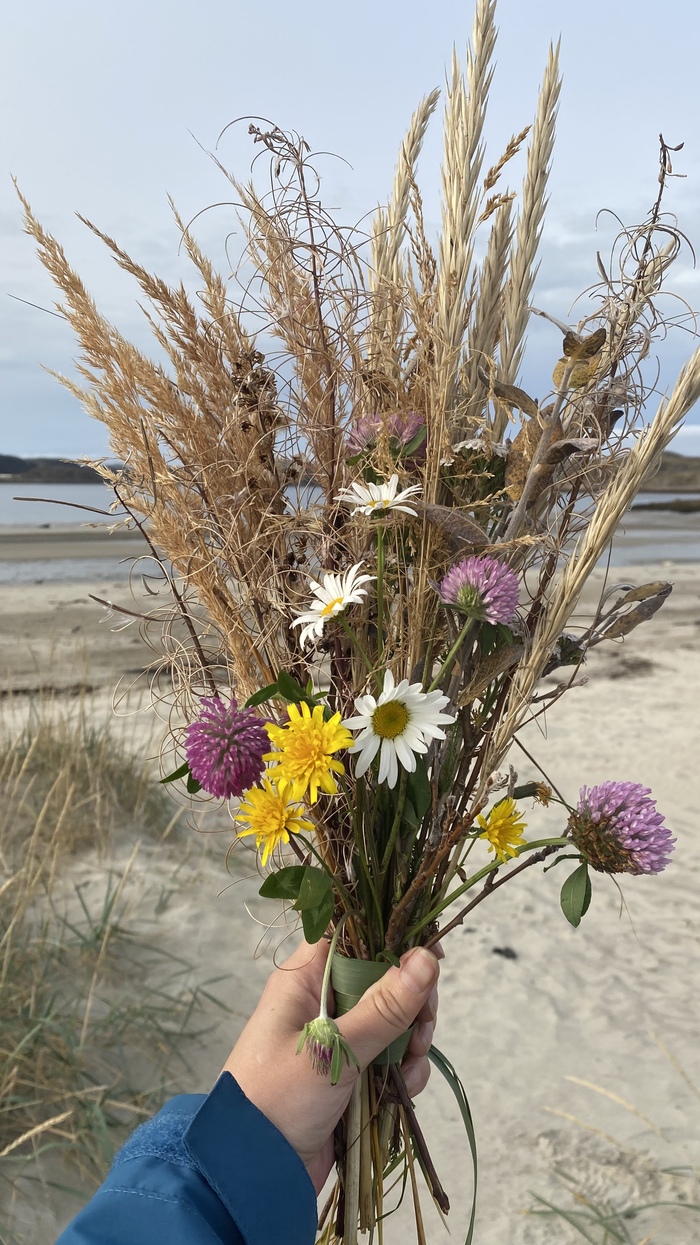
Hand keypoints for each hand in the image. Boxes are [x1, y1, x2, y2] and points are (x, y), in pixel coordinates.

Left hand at [222, 938, 440, 1192]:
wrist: (251, 1174)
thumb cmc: (277, 1100)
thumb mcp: (332, 1050)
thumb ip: (383, 1008)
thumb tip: (426, 958)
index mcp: (303, 980)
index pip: (353, 935)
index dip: (391, 937)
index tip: (430, 953)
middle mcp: (320, 1002)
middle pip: (381, 977)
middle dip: (410, 999)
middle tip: (424, 1022)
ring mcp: (336, 1040)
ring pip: (391, 1020)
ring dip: (411, 1037)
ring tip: (411, 1061)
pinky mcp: (349, 1075)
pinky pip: (389, 1057)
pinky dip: (404, 1068)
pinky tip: (406, 1085)